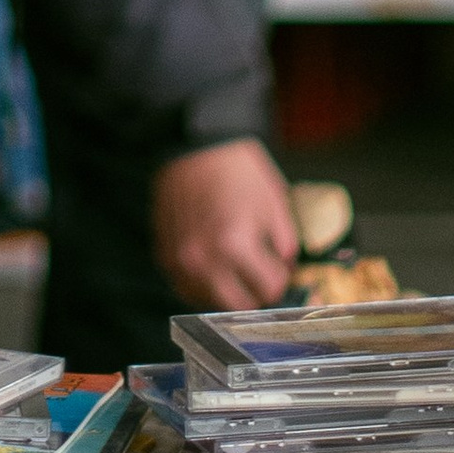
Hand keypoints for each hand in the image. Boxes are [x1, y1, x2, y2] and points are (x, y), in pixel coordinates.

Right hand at [151, 138, 300, 313]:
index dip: (282, 278)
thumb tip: (287, 269)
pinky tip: (215, 268)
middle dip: (257, 292)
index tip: (280, 268)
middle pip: (241, 304)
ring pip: (211, 302)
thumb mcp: (274, 202)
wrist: (193, 148)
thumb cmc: (235, 170)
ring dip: (229, 292)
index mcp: (235, 243)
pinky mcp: (166, 256)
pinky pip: (187, 288)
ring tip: (237, 270)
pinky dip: (204, 285)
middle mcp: (204, 258)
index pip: (270, 288)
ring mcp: (181, 260)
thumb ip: (286, 244)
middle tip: (261, 275)